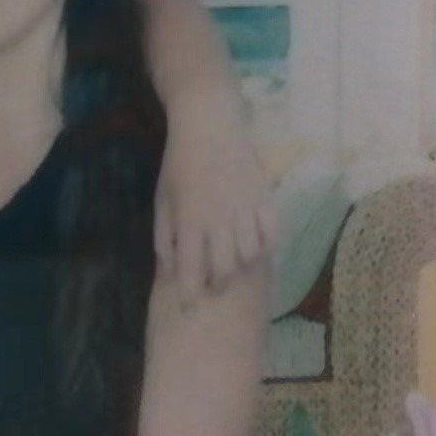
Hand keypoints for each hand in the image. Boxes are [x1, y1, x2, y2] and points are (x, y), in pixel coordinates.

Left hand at [154, 111, 276, 304]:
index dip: (190, 292)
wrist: (209, 128)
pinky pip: (272, 235)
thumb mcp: (163, 200)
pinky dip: (266, 249)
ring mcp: (246, 210)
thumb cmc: (179, 165)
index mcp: (190, 221)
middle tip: (215, 290)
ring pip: (251, 255)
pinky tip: (258, 254)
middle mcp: (219, 220)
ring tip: (237, 273)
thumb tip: (168, 269)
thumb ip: (165, 236)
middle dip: (220, 285)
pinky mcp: (265, 200)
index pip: (191, 267)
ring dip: (244, 270)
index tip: (189, 308)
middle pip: (226, 268)